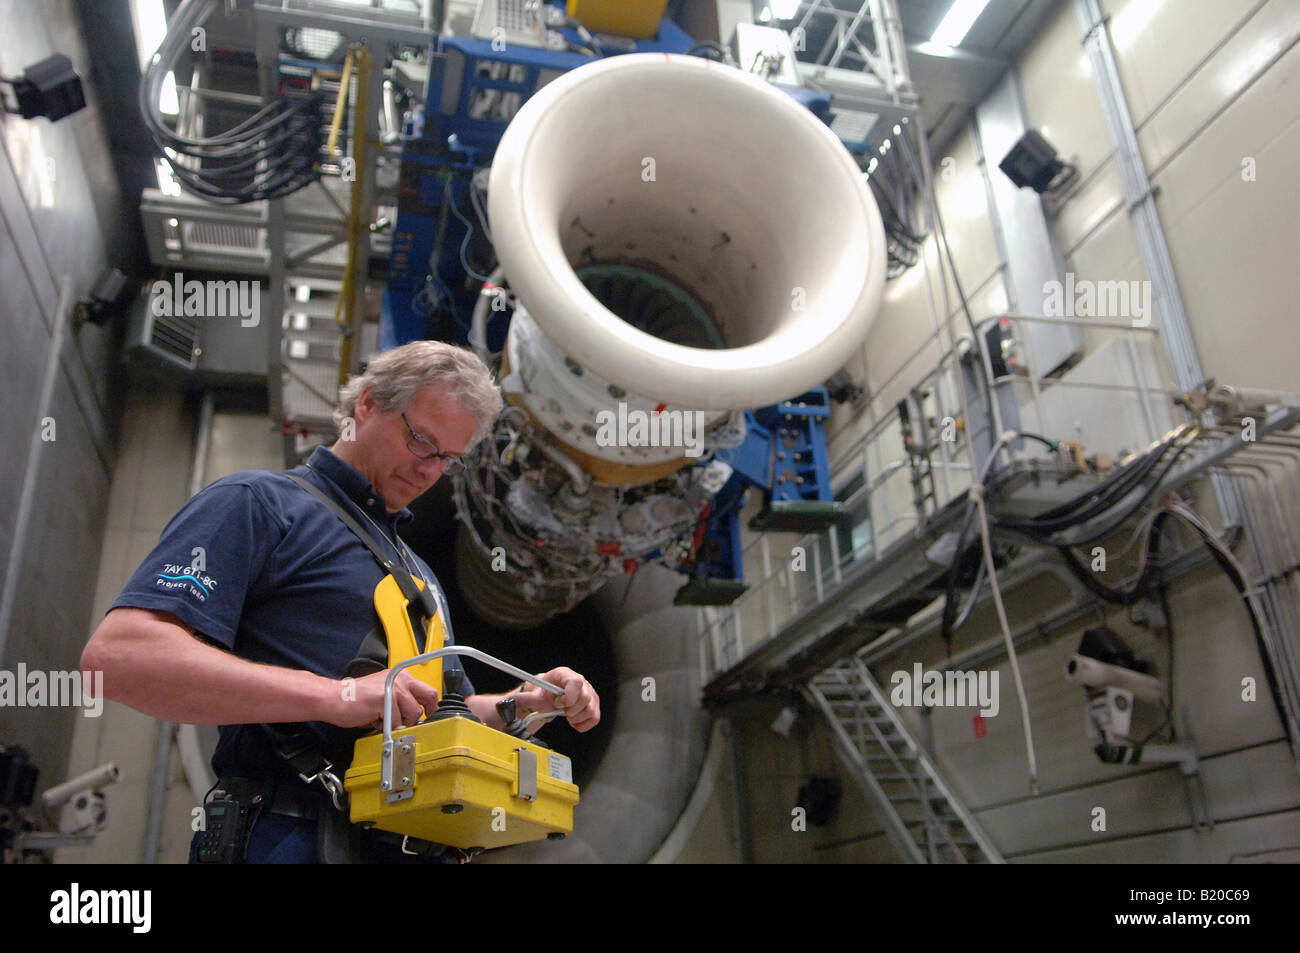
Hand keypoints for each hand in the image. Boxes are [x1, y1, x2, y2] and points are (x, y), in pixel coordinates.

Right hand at [325, 668, 439, 730]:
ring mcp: (393, 688)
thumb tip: (418, 718)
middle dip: (425, 714)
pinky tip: (376, 721)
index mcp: (400, 676)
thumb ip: (402, 702)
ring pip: (413, 713)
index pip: (428, 690)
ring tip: (385, 721)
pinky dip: (387, 727)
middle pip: (429, 696)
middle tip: (415, 723)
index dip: (431, 707)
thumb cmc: (356, 700)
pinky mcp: (385, 699)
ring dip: (401, 723)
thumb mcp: (385, 695)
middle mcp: (400, 678)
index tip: (429, 717)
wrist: (333, 698)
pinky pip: (396, 721)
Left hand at [513, 667, 599, 732]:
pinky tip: (573, 721)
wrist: (546, 699)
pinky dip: (583, 724)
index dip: (568, 696)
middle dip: (570, 710)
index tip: (557, 704)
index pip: (576, 682)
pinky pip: (595, 718)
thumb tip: (519, 700)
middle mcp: (580, 682)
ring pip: (590, 710)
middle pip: (585, 698)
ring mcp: (588, 693)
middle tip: (560, 710)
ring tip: (566, 715)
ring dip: (576, 718)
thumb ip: (526, 698)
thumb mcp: (531, 695)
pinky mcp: (593, 705)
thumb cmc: (540, 693)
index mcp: (564, 675)